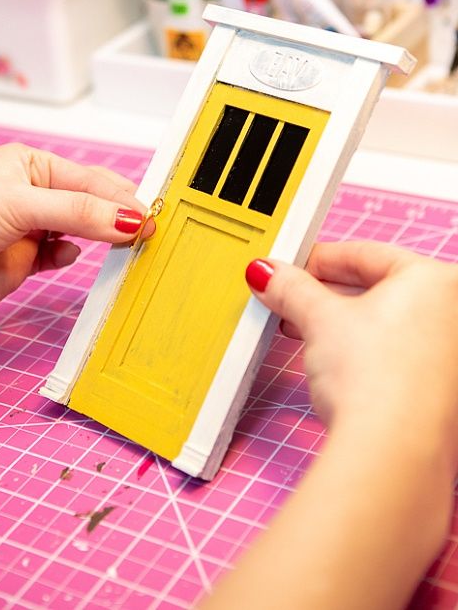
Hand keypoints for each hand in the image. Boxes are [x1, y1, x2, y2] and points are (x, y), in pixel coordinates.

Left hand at [0, 143, 152, 337]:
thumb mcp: (20, 204)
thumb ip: (79, 211)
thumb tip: (129, 217)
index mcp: (32, 165)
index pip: (93, 178)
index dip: (125, 196)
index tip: (153, 215)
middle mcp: (33, 195)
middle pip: (92, 204)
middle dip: (119, 216)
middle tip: (152, 232)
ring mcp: (29, 230)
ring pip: (82, 232)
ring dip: (102, 239)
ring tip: (129, 246)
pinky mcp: (22, 264)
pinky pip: (61, 257)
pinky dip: (73, 258)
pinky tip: (74, 256)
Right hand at [205, 242, 457, 609]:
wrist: (391, 454)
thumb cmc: (377, 382)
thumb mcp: (319, 320)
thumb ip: (291, 289)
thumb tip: (269, 274)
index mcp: (437, 281)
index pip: (367, 254)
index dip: (318, 259)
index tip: (290, 267)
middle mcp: (453, 315)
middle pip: (378, 288)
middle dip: (327, 294)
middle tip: (290, 298)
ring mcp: (449, 356)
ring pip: (386, 323)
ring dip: (340, 324)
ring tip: (302, 330)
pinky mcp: (439, 392)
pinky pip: (394, 352)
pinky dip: (362, 350)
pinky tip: (331, 361)